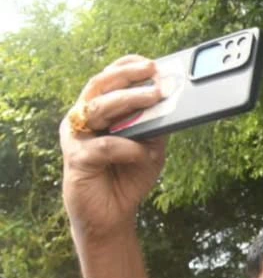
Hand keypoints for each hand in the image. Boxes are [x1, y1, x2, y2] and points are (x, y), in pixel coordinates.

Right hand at [61, 56, 167, 236]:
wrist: (112, 215)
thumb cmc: (129, 176)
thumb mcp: (151, 148)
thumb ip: (157, 126)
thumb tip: (173, 102)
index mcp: (98, 111)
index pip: (108, 79)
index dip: (127, 67)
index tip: (151, 62)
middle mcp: (83, 118)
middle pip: (101, 86)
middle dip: (128, 76)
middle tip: (154, 72)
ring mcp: (76, 137)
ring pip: (100, 108)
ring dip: (130, 100)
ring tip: (155, 96)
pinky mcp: (75, 158)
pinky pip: (105, 145)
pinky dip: (127, 148)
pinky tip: (142, 154)